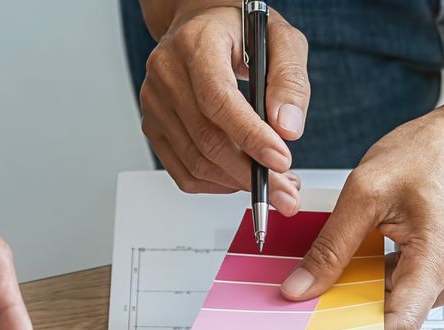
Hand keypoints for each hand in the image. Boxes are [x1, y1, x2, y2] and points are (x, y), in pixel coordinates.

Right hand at [138, 0, 305, 211]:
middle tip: (284, 189)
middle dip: (249, 171)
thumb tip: (287, 129)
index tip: (280, 160)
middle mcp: (166, 73)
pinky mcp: (154, 127)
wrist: (202, 25)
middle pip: (206, 138)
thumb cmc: (240, 30)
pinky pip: (183, 172)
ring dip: (236, 181)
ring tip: (271, 182)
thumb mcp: (280, 40)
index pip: (218, 99)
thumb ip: (289, 80)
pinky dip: (215, 184)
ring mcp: (155, 103)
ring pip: (195, 161)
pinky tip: (239, 177)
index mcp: (196, 44)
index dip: (250, 135)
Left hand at [280, 104, 443, 329]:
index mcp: (434, 263)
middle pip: (385, 320)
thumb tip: (299, 288)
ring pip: (383, 305)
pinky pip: (389, 288)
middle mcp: (441, 280)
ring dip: (349, 294)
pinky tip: (343, 259)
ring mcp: (436, 278)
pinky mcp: (428, 271)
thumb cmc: (432, 154)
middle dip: (341, 313)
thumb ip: (331, 245)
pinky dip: (361, 278)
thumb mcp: (366, 192)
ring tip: (320, 270)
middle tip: (302, 299)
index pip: (396, 329)